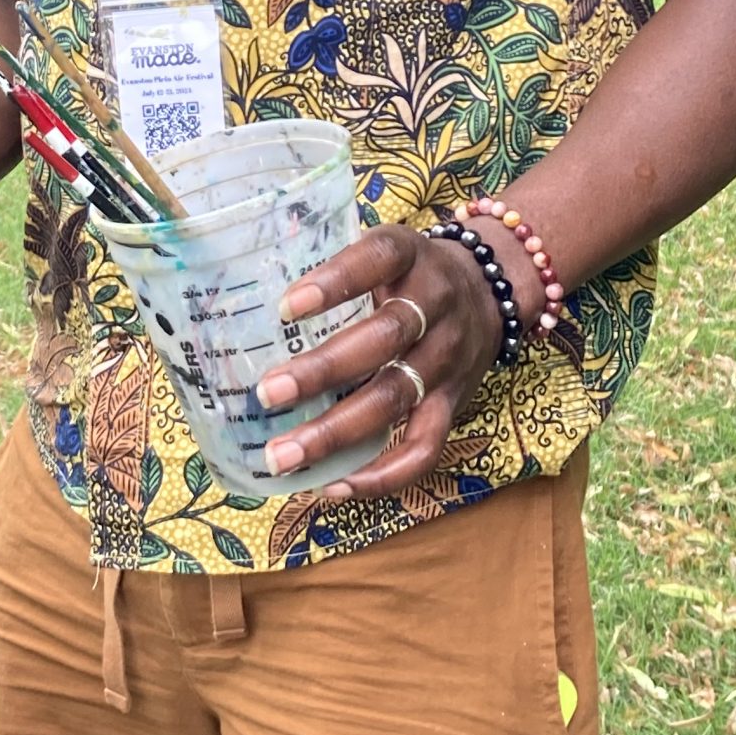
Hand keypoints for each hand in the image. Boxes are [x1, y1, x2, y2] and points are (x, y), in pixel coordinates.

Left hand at [251, 225, 516, 499]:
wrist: (493, 289)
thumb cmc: (409, 272)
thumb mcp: (385, 248)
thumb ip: (330, 260)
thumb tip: (242, 285)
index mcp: (410, 256)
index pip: (377, 258)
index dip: (335, 281)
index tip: (285, 307)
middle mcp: (435, 305)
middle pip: (383, 339)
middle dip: (323, 371)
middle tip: (267, 393)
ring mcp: (447, 358)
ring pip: (395, 398)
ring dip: (336, 432)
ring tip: (282, 455)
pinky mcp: (455, 402)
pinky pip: (425, 447)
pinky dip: (382, 474)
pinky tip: (333, 486)